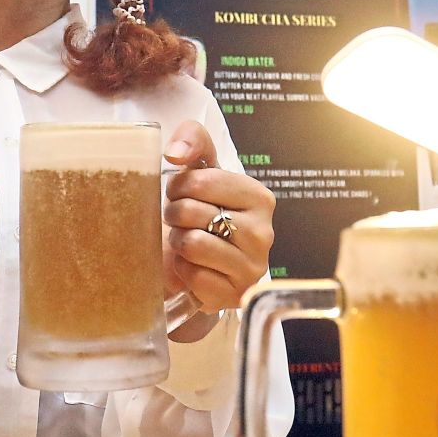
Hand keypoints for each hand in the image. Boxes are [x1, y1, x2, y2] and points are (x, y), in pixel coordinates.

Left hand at [163, 120, 275, 324]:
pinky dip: (182, 270)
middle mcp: (263, 232)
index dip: (178, 185)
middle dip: (174, 214)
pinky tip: (192, 266)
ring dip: (178, 242)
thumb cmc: (201, 213)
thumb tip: (176, 152)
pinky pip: (192, 276)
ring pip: (192, 244)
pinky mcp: (235, 294)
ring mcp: (252, 266)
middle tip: (178, 219)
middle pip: (193, 212)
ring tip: (185, 240)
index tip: (178, 192)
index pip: (202, 180)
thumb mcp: (200, 172)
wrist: (201, 263)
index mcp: (259, 197)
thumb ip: (193, 141)